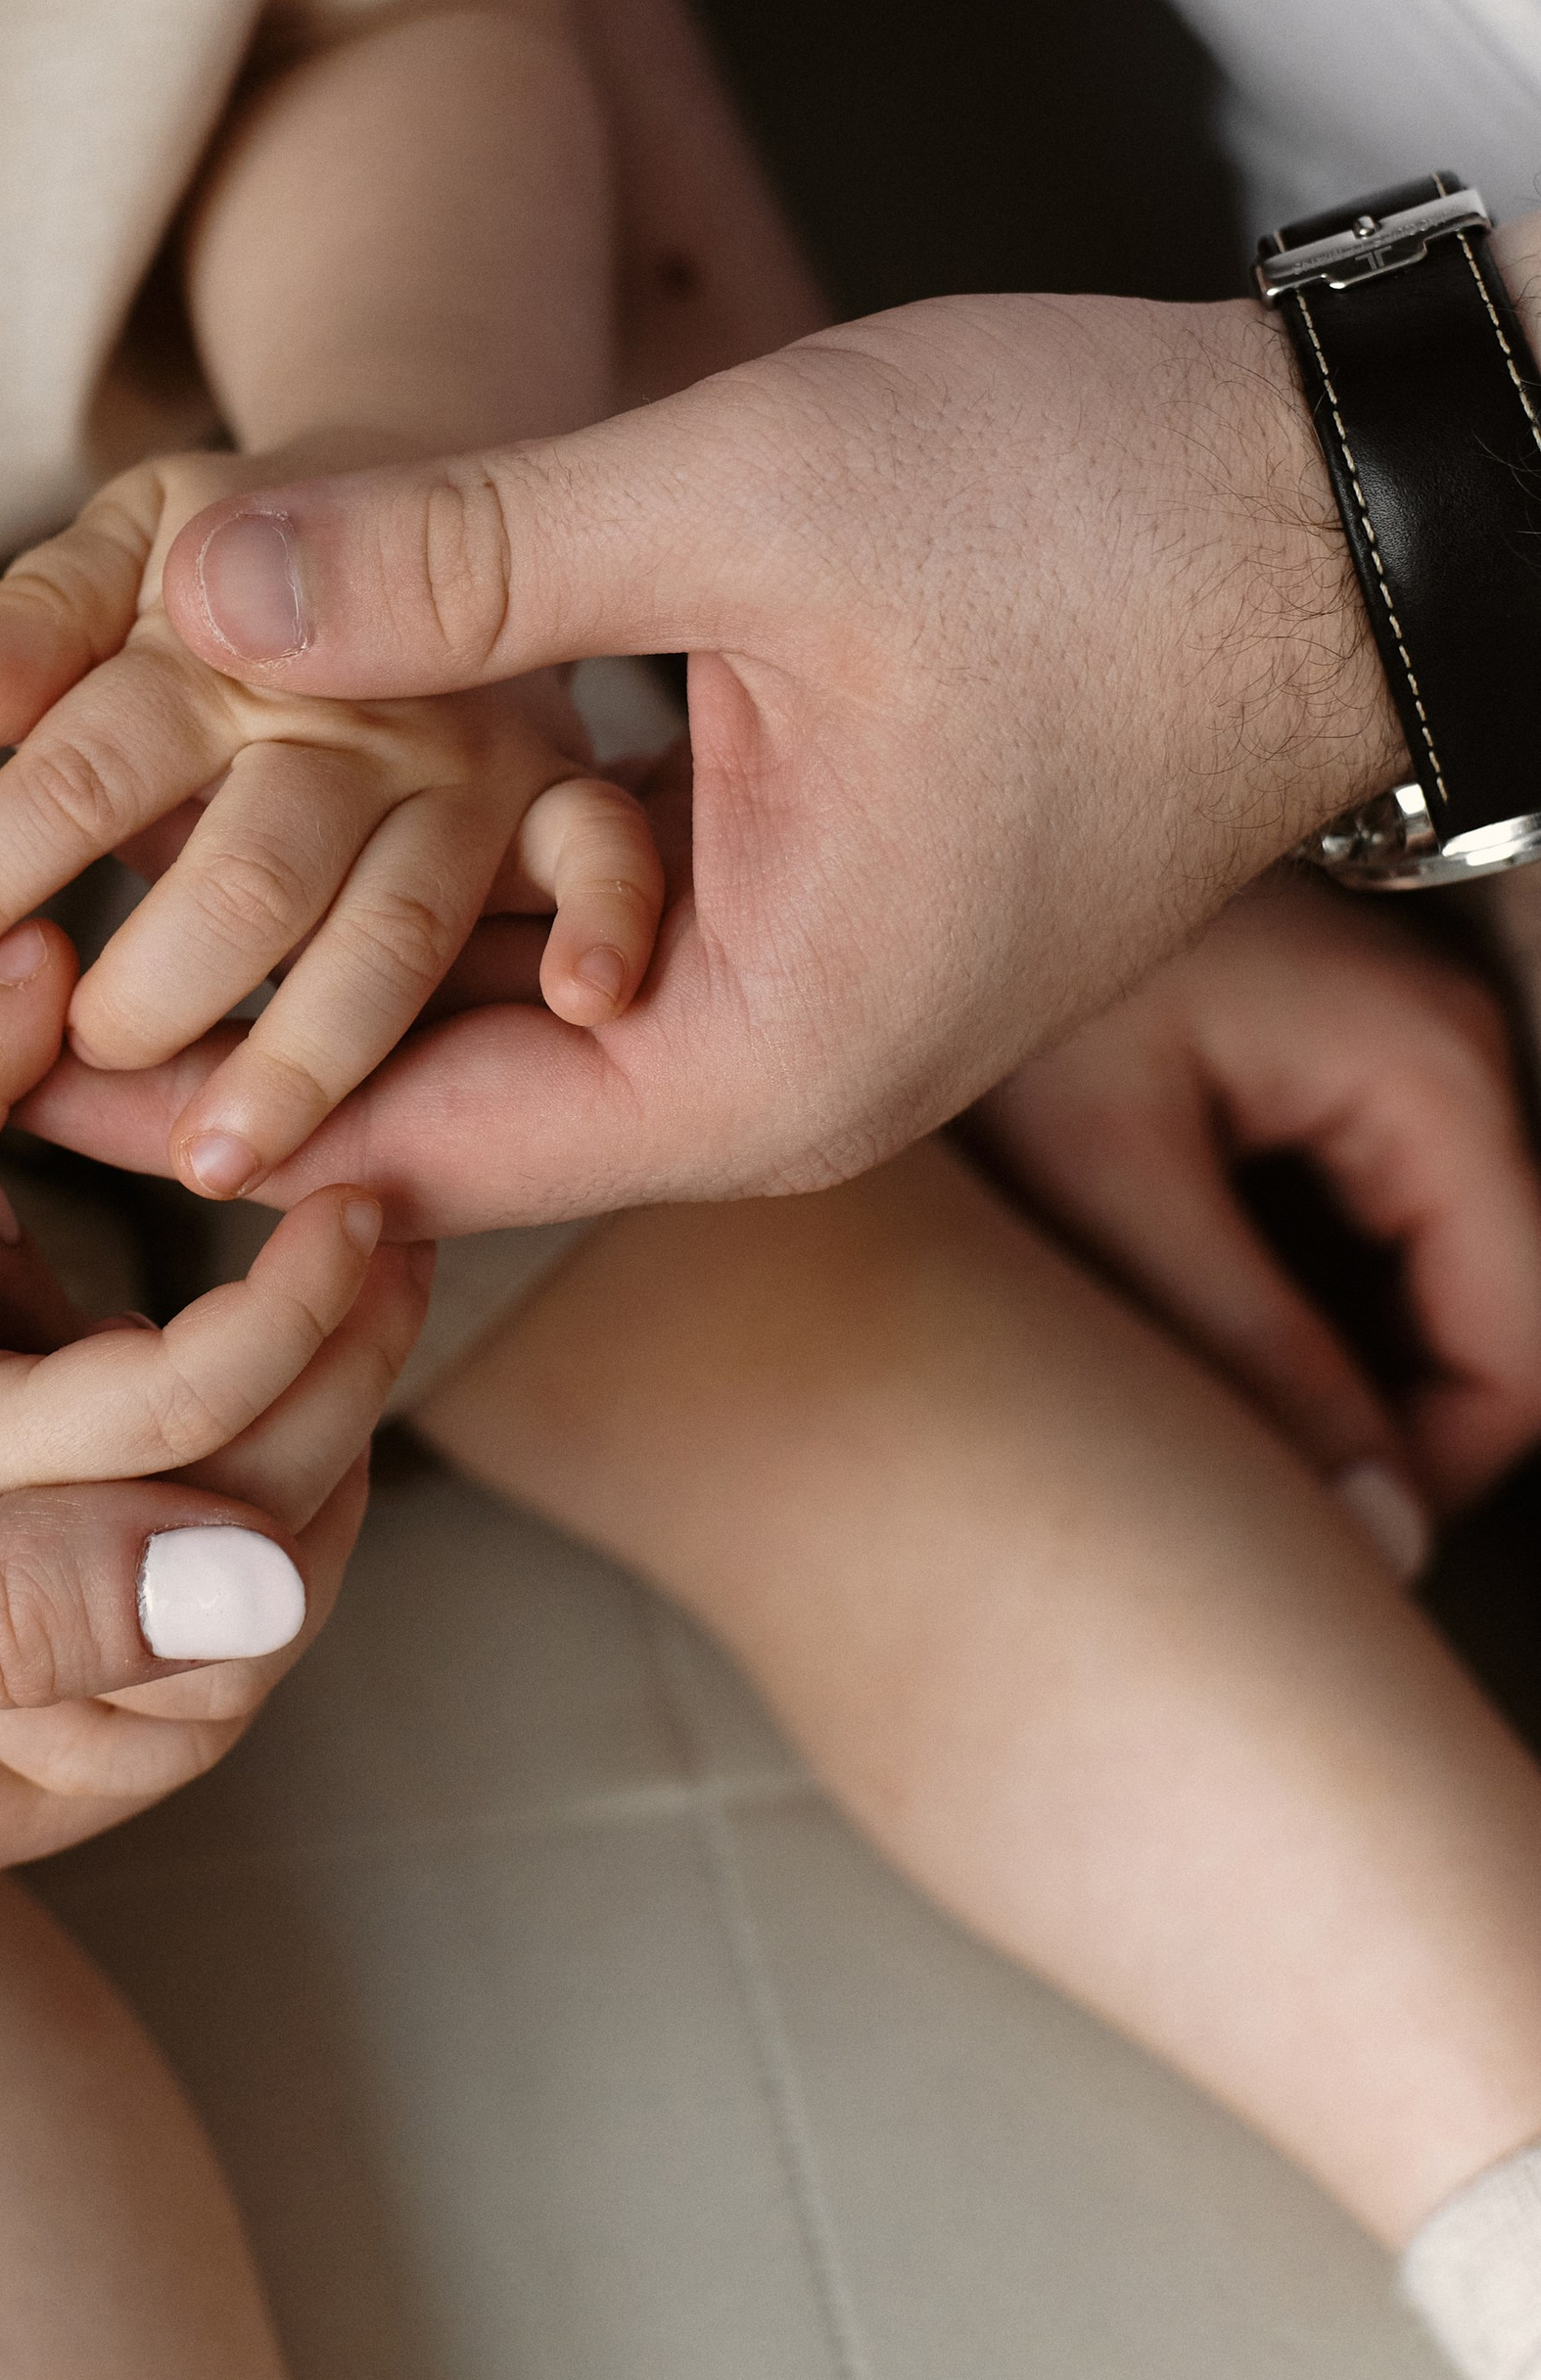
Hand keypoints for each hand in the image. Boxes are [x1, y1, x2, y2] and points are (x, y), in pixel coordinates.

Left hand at [0, 446, 661, 1197]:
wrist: (421, 477)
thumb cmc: (236, 551)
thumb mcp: (128, 544)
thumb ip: (37, 623)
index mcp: (223, 640)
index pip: (94, 759)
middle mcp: (353, 711)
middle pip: (252, 872)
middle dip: (159, 988)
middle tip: (83, 1069)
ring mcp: (466, 758)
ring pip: (395, 923)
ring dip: (311, 1047)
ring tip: (217, 1159)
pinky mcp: (559, 788)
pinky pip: (604, 857)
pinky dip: (606, 922)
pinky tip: (582, 1001)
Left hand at [14, 283, 1449, 1218]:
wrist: (1347, 515)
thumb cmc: (1097, 520)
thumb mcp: (747, 504)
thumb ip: (460, 555)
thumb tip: (189, 583)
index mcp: (757, 1058)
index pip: (396, 1148)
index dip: (166, 1116)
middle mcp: (774, 1076)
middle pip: (429, 1104)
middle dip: (209, 1052)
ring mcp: (807, 1000)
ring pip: (501, 1014)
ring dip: (315, 956)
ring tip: (82, 916)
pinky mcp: (824, 908)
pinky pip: (585, 939)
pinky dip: (445, 886)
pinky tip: (307, 808)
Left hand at [975, 876, 1540, 1535]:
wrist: (901, 846)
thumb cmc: (1001, 988)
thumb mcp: (1112, 1178)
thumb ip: (1255, 1353)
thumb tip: (1380, 1526)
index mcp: (1426, 1070)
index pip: (1522, 1348)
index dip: (1432, 1472)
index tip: (1307, 1533)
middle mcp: (1445, 1048)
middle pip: (1489, 1313)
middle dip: (1384, 1423)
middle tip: (1227, 1482)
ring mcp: (1396, 1044)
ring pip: (1430, 1275)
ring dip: (1339, 1361)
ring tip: (1187, 1396)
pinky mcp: (1334, 1052)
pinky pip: (1369, 1214)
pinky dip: (1303, 1292)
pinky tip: (1182, 1315)